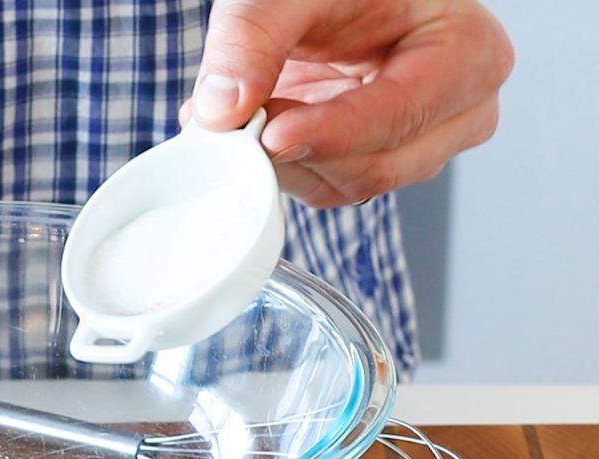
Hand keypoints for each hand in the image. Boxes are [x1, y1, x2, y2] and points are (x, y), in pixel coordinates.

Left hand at [180, 0, 513, 207]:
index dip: (330, 133)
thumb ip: (253, 38)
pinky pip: (326, 188)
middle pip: (377, 166)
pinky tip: (266, 127)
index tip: (271, 134)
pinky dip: (285, 166)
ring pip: (346, 187)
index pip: (401, 114)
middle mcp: (457, 110)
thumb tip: (224, 110)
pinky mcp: (377, 163)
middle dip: (301, 150)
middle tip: (246, 121)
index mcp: (466, 51)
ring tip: (256, 110)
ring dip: (287, 159)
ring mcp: (420, 145)